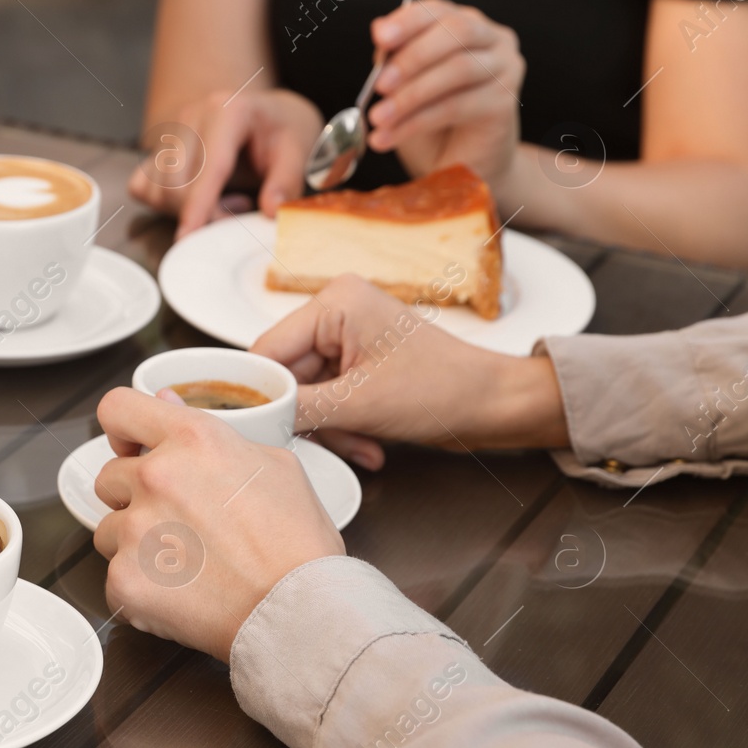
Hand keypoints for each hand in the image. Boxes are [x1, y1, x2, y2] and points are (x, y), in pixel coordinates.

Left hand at [91, 388, 343, 658]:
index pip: (117, 408)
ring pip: (108, 528)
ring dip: (135, 543)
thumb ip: (209, 432)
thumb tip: (166, 403)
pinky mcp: (125, 578)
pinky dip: (139, 585)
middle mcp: (156, 477)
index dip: (121, 429)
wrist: (299, 613)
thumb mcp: (274, 465)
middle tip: (179, 523)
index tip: (131, 448)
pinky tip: (180, 592)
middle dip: (135, 497)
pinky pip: (114, 575)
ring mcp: (135, 529)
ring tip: (184, 562)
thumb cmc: (297, 543)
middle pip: (109, 477)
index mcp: (191, 440)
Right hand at [130, 88, 322, 238]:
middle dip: (204, 212)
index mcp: (227, 110)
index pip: (207, 167)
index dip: (197, 206)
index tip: (188, 237)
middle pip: (177, 184)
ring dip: (186, 209)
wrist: (266, 114)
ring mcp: (170, 131)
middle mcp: (191, 116)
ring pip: (158, 189)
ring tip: (226, 197)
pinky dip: (163, 203)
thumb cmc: (280, 131)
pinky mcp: (157, 148)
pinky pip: (142, 187)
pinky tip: (196, 195)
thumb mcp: (296, 150)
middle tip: (242, 208)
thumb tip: (272, 211)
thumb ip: (286, 181)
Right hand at [250, 275, 567, 468]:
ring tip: (362, 446)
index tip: (257, 428)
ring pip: (308, 393)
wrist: (496, 406)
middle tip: (322, 445)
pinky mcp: (358, 363)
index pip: (268, 350)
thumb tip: (250, 416)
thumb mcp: (359, 404)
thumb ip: (297, 407)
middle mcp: (336, 312)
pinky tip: (369, 444)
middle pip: (287, 374)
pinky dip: (344, 426)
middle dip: (307, 417)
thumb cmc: (445, 390)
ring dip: (330, 429)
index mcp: (334, 301)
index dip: (260, 393)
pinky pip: (329, 399)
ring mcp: (348, 338)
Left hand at [366, 0, 523, 184]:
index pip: (438, 10)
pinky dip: (417, 121)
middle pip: (457, 31)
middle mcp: (492, 39)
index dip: (408, 21)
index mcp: (464, 24)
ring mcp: (505, 69)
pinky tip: (390, 136)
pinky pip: (457, 106)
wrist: (464, 163)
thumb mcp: (405, 86)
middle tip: (378, 85)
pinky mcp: (505, 102)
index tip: (380, 37)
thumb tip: (380, 29)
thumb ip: (395, 58)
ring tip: (378, 119)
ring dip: (411, 96)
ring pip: (458, 70)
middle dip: (413, 57)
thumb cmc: (433, 121)